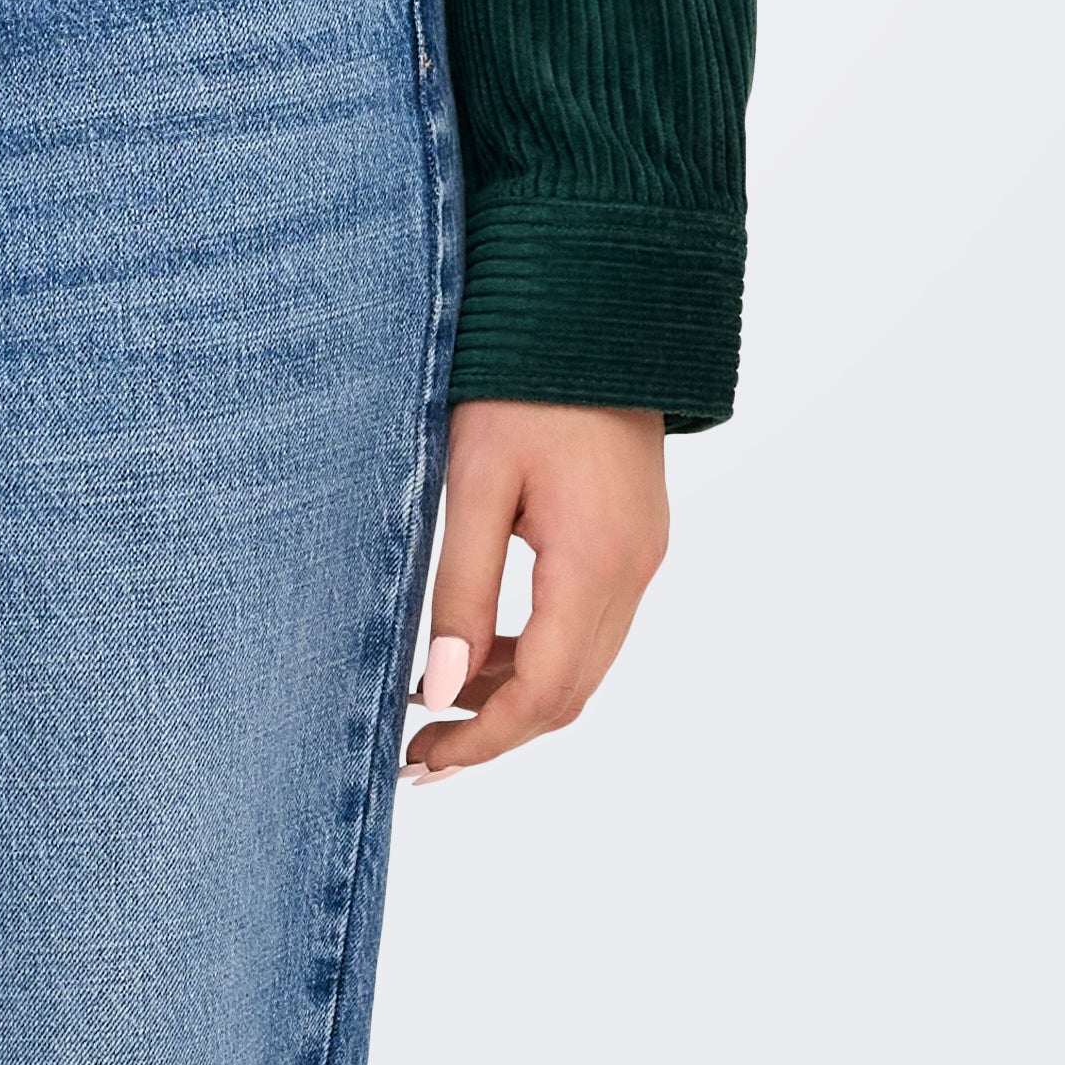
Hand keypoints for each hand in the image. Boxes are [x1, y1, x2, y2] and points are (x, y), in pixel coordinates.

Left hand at [402, 399, 668, 779]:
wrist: (595, 305)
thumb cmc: (524, 380)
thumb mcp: (475, 479)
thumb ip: (462, 586)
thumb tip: (442, 688)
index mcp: (596, 561)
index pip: (546, 692)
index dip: (484, 739)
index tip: (422, 760)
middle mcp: (633, 570)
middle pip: (571, 692)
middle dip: (497, 731)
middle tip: (422, 754)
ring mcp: (642, 554)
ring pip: (585, 663)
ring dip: (518, 697)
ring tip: (442, 707)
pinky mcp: (636, 537)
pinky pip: (592, 623)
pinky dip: (540, 653)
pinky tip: (486, 649)